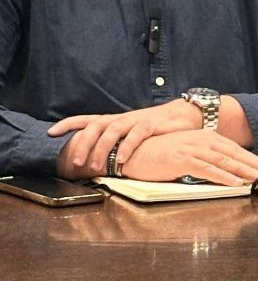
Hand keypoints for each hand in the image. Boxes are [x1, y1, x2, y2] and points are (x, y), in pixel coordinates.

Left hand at [51, 100, 200, 177]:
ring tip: (96, 166)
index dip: (68, 124)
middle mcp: (122, 119)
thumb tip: (95, 158)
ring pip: (113, 130)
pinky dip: (127, 147)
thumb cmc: (156, 127)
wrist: (184, 114)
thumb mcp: (132, 133)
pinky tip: (122, 160)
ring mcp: (136, 120)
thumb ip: (117, 141)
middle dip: (82, 143)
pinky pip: (136, 135)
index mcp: (115, 120)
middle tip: (74, 162)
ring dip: (102, 149)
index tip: (50, 132)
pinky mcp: (152, 124)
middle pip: (96, 125)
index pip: (87, 119)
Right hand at [120, 130, 257, 185]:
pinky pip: (208, 169)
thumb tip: (226, 171)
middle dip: (257, 167)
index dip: (255, 161)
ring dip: (246, 172)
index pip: (236, 150)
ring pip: (226, 161)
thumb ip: (206, 160)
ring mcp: (193, 148)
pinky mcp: (182, 159)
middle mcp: (203, 140)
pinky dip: (224, 177)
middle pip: (236, 155)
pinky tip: (236, 184)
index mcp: (207, 138)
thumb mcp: (188, 154)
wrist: (131, 150)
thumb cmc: (159, 154)